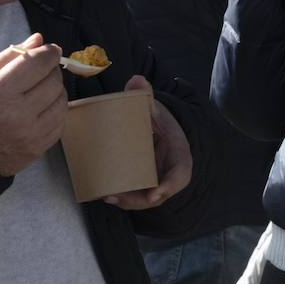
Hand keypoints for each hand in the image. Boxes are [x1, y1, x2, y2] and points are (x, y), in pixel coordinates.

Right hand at [0, 33, 66, 175]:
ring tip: (40, 89)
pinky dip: (54, 111)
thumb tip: (38, 40)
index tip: (50, 50)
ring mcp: (30, 134)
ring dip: (56, 91)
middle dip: (51, 70)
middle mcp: (18, 114)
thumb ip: (11, 56)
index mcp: (0, 91)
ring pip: (61, 102)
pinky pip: (59, 123)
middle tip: (42, 70)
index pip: (38, 63)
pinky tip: (41, 108)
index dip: (49, 52)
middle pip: (53, 82)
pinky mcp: (37, 148)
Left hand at [104, 75, 192, 211]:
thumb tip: (137, 80)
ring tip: (107, 196)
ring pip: (143, 199)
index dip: (168, 187)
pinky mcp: (143, 184)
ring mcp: (156, 181)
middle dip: (138, 200)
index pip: (179, 176)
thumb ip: (146, 95)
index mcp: (179, 156)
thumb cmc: (159, 121)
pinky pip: (135, 195)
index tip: (154, 194)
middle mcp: (169, 173)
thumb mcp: (156, 108)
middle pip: (157, 194)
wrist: (155, 129)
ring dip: (127, 202)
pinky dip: (122, 199)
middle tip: (118, 196)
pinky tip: (105, 196)